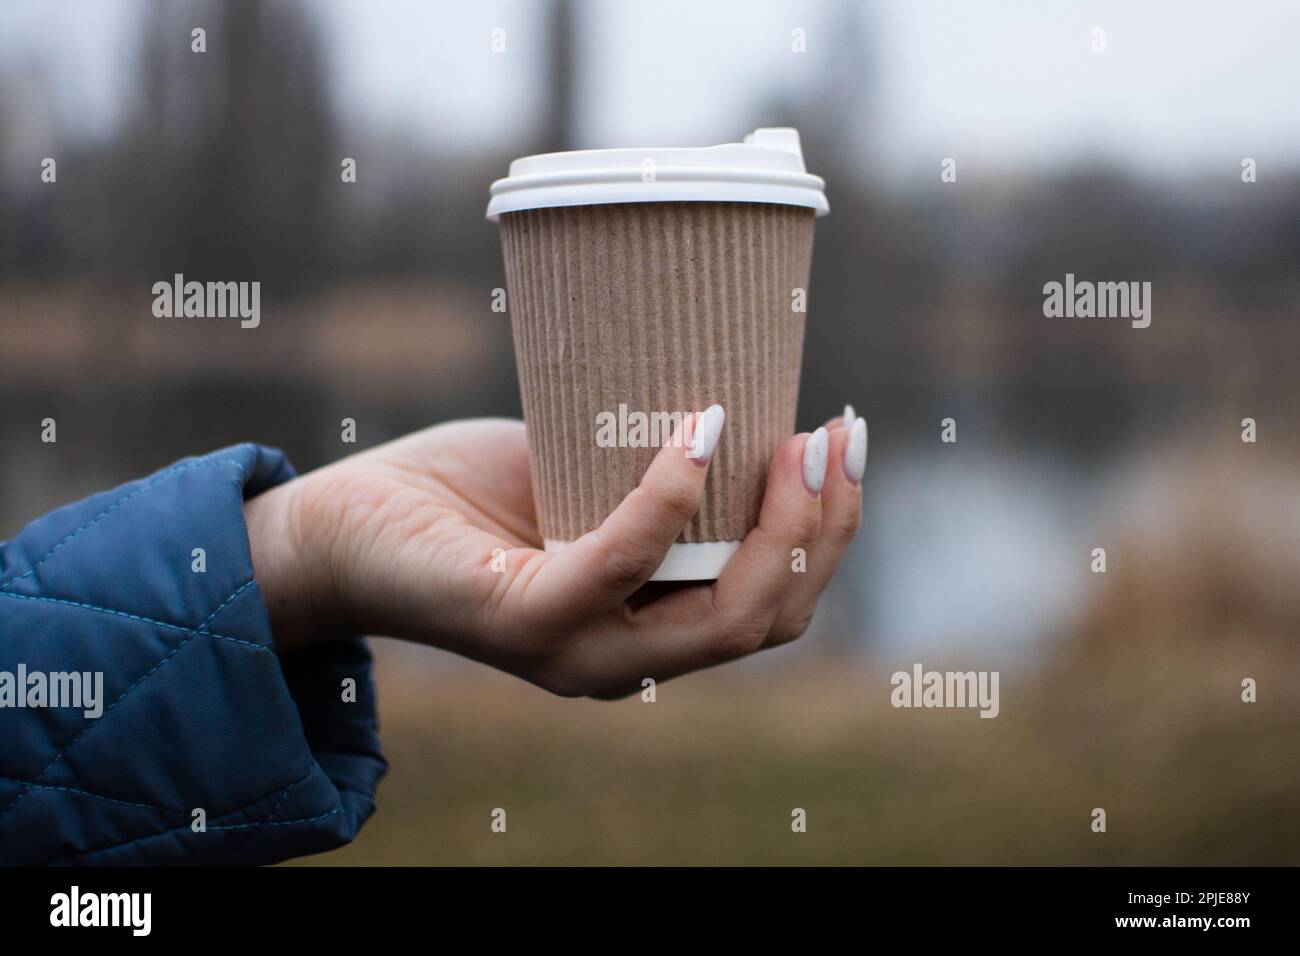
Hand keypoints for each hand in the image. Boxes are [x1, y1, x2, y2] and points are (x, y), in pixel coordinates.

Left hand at [244, 407, 866, 697]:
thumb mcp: (585, 475)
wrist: (342, 525)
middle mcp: (626, 659)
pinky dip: (670, 495)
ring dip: (779, 525)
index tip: (845, 440)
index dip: (830, 534)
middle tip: (837, 434)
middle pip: (769, 616)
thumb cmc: (467, 495)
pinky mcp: (522, 620)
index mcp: (650, 629)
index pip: (774, 607)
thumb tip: (734, 388)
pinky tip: (700, 428)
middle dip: (825, 528)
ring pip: (722, 615)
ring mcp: (577, 651)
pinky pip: (621, 560)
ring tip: (797, 438)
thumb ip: (655, 465)